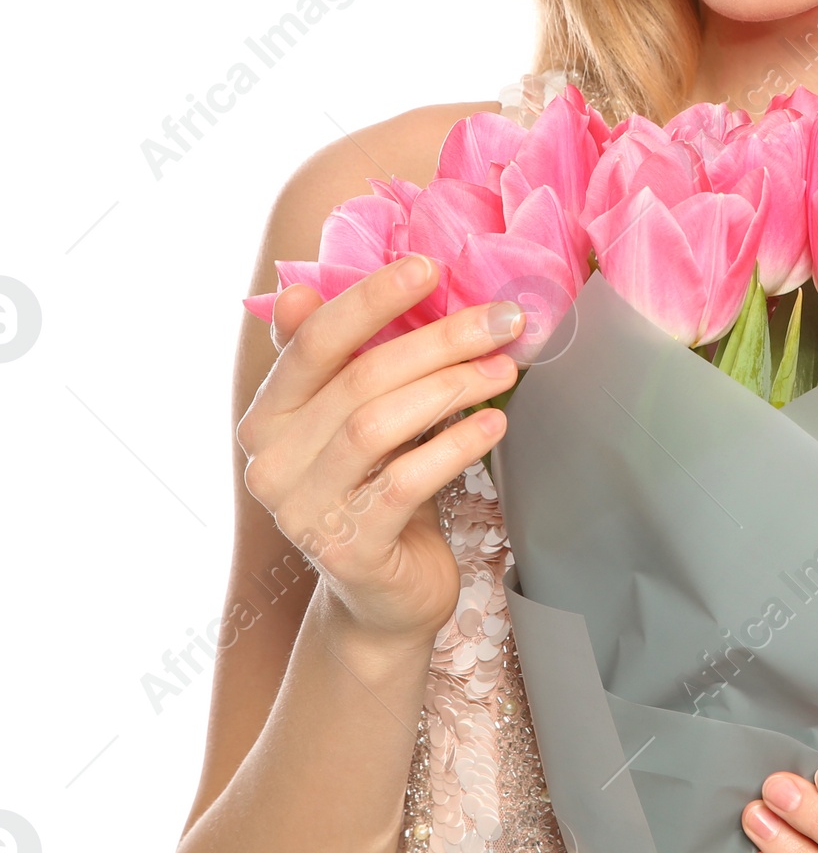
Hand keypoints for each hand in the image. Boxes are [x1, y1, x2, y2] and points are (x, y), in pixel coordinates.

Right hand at [236, 252, 525, 644]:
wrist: (385, 595)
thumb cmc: (379, 484)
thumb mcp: (358, 416)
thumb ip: (338, 357)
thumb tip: (296, 287)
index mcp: (268, 415)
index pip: (312, 341)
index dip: (370, 299)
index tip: (430, 266)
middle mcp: (270, 463)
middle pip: (359, 379)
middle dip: (439, 340)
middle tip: (503, 319)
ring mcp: (303, 512)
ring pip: (377, 425)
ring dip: (452, 386)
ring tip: (505, 367)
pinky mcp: (349, 551)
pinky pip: (405, 482)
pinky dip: (455, 445)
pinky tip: (494, 423)